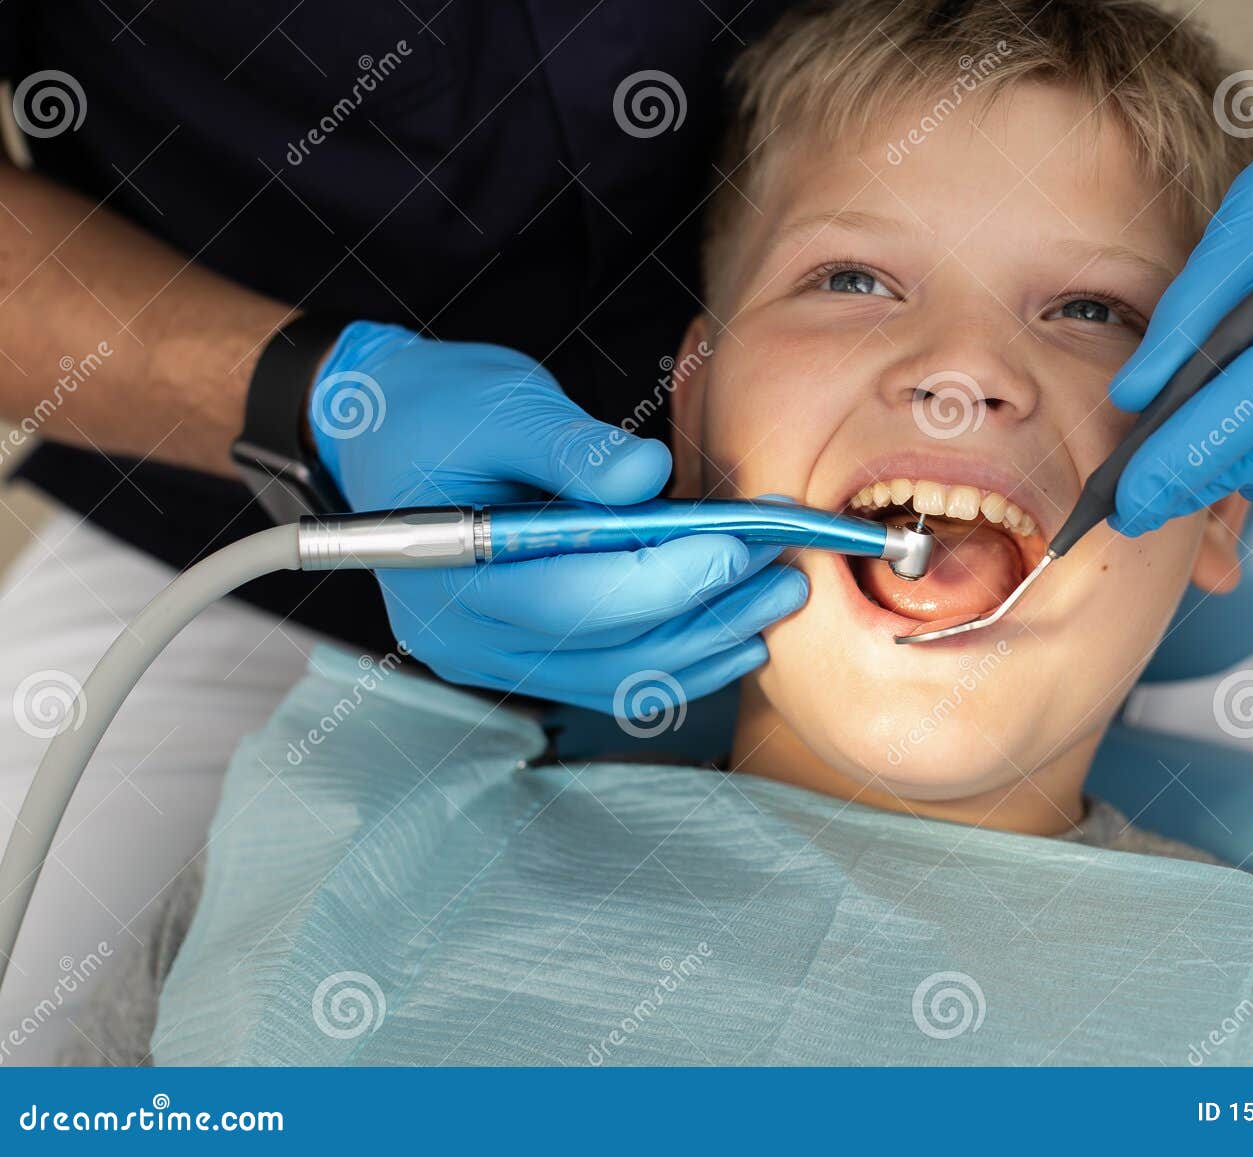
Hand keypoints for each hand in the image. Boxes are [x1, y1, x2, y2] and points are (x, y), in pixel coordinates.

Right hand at [306, 322, 806, 709]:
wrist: (381, 433)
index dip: (665, 579)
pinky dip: (678, 660)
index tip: (739, 545)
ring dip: (706, 645)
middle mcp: (464, 635)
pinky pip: (610, 678)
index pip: (572, 598)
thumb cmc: (436, 409)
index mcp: (448, 568)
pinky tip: (735, 633)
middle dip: (707, 612)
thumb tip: (650, 479)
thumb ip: (570, 446)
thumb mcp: (500, 404)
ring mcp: (491, 657)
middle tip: (785, 572)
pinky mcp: (522, 658)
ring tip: (776, 598)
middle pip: (606, 648)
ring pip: (619, 678)